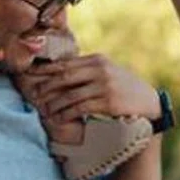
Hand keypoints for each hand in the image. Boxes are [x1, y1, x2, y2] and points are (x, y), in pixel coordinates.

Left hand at [19, 54, 159, 122]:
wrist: (149, 102)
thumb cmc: (125, 88)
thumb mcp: (109, 72)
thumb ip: (89, 69)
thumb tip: (62, 70)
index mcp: (98, 60)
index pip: (66, 63)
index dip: (46, 70)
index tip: (30, 75)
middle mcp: (100, 70)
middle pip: (65, 76)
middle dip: (46, 87)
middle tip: (33, 95)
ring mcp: (105, 85)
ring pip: (71, 94)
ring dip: (55, 104)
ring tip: (44, 111)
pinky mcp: (108, 102)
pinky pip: (81, 108)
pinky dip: (67, 114)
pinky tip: (59, 119)